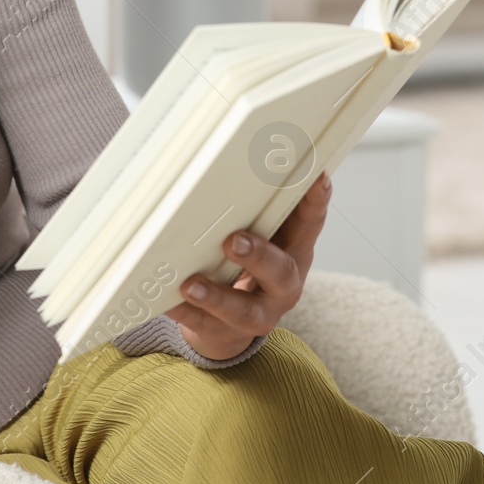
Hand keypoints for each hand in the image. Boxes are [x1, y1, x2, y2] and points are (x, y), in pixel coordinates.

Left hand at [163, 170, 331, 360]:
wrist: (231, 322)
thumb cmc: (247, 263)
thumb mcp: (261, 232)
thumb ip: (255, 204)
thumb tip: (231, 151)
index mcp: (294, 251)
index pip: (310, 223)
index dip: (316, 202)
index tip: (316, 176)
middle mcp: (283, 284)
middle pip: (280, 272)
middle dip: (258, 256)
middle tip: (233, 240)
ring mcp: (257, 313)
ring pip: (243, 310)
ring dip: (217, 295)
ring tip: (191, 284)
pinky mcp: (226, 332)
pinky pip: (204, 325)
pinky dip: (184, 312)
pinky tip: (167, 301)